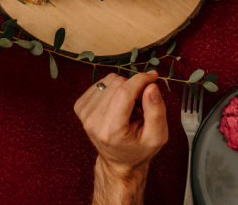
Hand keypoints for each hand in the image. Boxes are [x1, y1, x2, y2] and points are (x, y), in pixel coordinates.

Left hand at [74, 72, 167, 189]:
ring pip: (109, 80)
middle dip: (134, 87)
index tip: (153, 77)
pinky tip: (117, 105)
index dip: (141, 80)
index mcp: (111, 130)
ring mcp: (84, 113)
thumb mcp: (157, 137)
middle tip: (141, 104)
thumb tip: (151, 86)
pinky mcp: (80, 106)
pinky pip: (101, 83)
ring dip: (124, 89)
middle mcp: (93, 121)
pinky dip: (113, 90)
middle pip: (118, 83)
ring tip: (129, 107)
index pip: (124, 92)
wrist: (118, 162)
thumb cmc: (138, 150)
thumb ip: (157, 111)